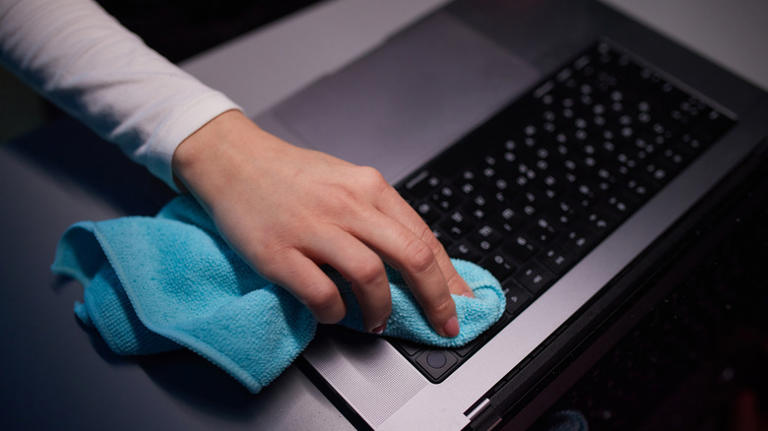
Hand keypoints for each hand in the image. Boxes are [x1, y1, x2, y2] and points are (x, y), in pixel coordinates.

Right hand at [172, 110, 472, 336]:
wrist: (232, 160)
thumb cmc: (290, 175)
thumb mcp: (345, 182)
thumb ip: (378, 215)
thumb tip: (415, 257)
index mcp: (369, 187)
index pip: (424, 238)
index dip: (449, 278)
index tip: (460, 303)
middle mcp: (348, 205)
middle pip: (411, 257)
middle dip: (435, 299)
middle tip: (441, 324)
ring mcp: (313, 228)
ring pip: (371, 277)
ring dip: (381, 309)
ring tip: (378, 321)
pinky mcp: (280, 252)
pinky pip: (322, 294)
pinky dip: (335, 312)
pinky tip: (333, 311)